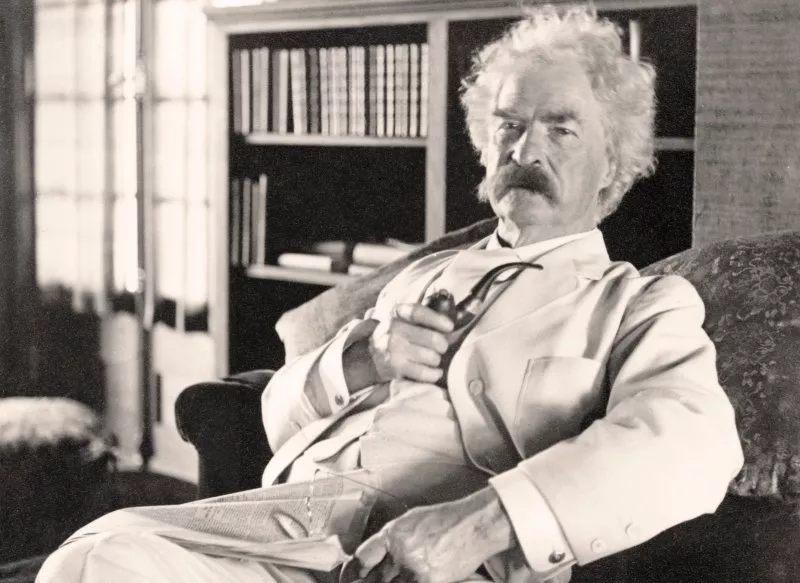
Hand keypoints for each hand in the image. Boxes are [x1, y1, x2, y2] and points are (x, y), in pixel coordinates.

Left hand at [353, 488, 514, 582]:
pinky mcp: (430, 581)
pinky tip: (412, 579)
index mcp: (393, 533)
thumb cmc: (447, 520)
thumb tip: (376, 556)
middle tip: (369, 581)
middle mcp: (400, 551)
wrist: (474, 524)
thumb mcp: (412, 521)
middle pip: (374, 579)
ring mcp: (414, 568)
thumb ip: (392, 539)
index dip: (352, 572)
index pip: (362, 558)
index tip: (349, 578)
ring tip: (395, 578)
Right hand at [368, 303, 453, 383]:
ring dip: (436, 360)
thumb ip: (423, 318)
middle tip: (440, 348)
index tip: (449, 326)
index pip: (418, 312)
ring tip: (431, 359)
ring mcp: (394, 349)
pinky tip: (433, 372)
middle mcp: (393, 329)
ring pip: (432, 357)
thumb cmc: (395, 336)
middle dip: (442, 345)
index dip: (437, 319)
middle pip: (433, 339)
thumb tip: (451, 327)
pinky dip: (434, 374)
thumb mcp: (402, 320)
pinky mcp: (395, 367)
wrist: (370, 357)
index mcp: (397, 313)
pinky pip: (425, 373)